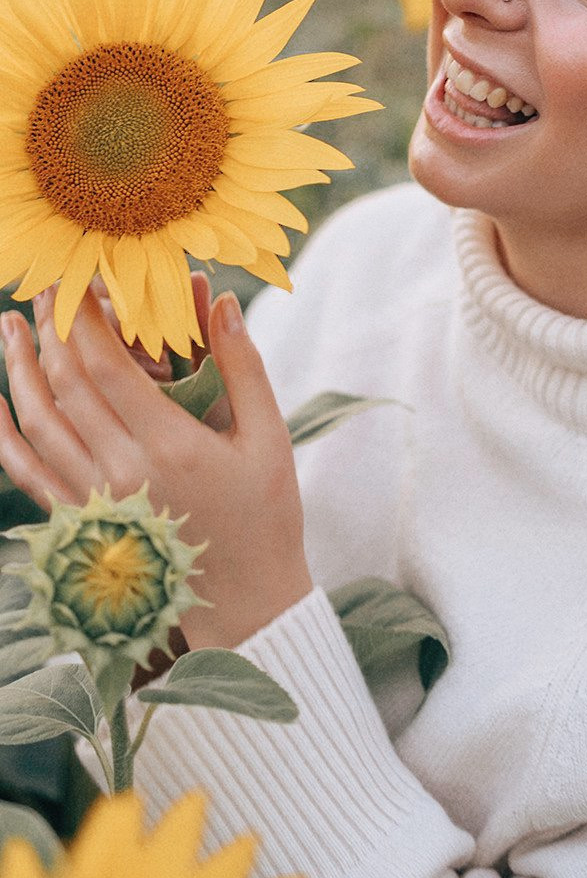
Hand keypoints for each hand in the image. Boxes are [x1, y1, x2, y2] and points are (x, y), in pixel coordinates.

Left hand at [0, 286, 310, 648]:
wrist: (246, 600)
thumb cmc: (267, 514)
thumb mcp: (270, 437)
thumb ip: (243, 367)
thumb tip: (222, 301)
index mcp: (171, 447)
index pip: (106, 365)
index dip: (84, 316)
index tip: (77, 277)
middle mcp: (122, 472)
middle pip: (66, 385)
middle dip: (52, 329)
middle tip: (47, 287)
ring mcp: (94, 501)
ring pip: (38, 423)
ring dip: (19, 370)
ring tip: (10, 326)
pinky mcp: (82, 523)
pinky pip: (26, 473)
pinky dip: (3, 436)